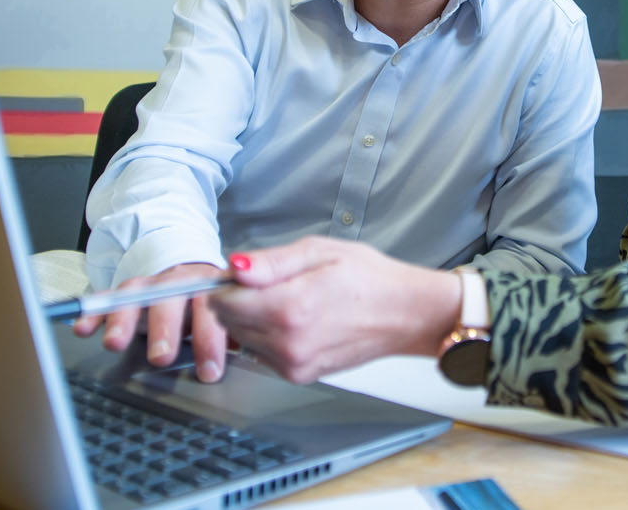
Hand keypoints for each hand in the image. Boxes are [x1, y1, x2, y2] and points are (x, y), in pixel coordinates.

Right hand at [71, 262, 228, 381]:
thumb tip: (248, 356)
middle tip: (161, 357)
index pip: (213, 310)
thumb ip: (240, 330)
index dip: (209, 340)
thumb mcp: (237, 314)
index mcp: (212, 287)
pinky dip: (94, 311)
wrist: (198, 273)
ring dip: (124, 319)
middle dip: (165, 329)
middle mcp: (180, 281)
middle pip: (172, 300)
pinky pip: (109, 298)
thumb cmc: (219, 303)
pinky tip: (82, 327)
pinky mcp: (130, 290)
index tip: (209, 371)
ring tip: (114, 343)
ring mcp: (153, 284)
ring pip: (136, 295)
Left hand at [209, 237, 460, 384]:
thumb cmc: (369, 279)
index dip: (226, 284)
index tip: (241, 274)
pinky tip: (297, 320)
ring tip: (288, 300)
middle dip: (237, 302)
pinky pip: (264, 354)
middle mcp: (287, 343)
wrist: (405, 314)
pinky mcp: (300, 375)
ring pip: (244, 340)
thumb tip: (234, 267)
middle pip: (229, 324)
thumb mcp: (319, 252)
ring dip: (253, 321)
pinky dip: (269, 337)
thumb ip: (271, 262)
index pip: (222, 303)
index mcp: (289, 308)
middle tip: (269, 283)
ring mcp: (293, 364)